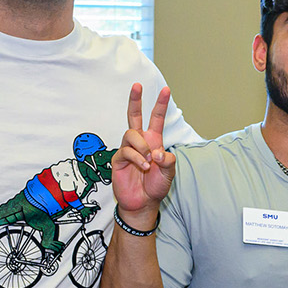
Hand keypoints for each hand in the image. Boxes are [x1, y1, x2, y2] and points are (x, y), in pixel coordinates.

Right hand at [112, 82, 176, 224]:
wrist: (143, 202)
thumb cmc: (156, 185)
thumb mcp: (169, 172)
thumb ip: (167, 159)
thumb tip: (156, 152)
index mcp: (154, 141)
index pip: (157, 118)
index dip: (161, 104)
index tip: (166, 89)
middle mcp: (140, 142)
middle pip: (135, 116)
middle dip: (135, 100)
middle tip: (136, 85)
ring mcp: (128, 149)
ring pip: (132, 134)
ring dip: (142, 146)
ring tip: (149, 161)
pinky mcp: (118, 159)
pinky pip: (127, 151)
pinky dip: (137, 158)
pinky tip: (144, 167)